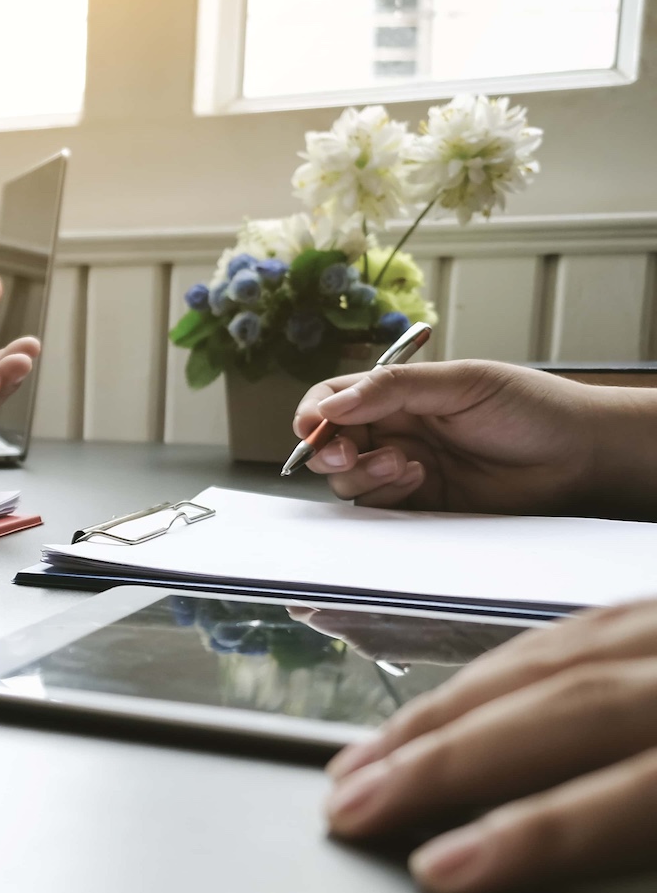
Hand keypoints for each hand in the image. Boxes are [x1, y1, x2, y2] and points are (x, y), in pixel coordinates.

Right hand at [293, 359, 656, 515]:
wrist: (580, 456)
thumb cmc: (531, 408)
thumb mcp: (461, 383)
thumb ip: (392, 388)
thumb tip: (331, 406)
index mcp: (399, 395)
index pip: (334, 401)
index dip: (313, 415)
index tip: (312, 428)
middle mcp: (395, 432)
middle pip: (331, 446)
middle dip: (330, 452)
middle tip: (346, 455)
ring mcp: (405, 470)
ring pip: (349, 481)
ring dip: (364, 475)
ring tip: (406, 466)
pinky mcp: (420, 507)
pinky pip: (378, 510)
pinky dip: (386, 497)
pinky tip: (419, 481)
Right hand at [324, 599, 656, 892]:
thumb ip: (656, 839)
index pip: (637, 794)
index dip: (534, 837)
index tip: (439, 872)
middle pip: (566, 708)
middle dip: (443, 764)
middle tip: (352, 811)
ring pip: (550, 659)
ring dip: (444, 715)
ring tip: (367, 763)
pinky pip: (571, 629)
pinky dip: (495, 672)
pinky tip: (450, 702)